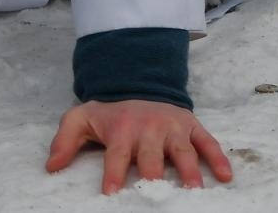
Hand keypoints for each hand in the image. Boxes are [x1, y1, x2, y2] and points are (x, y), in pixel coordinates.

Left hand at [44, 99, 232, 194]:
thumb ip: (64, 140)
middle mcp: (149, 128)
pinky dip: (218, 158)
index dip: (113, 174)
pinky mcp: (192, 126)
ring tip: (194, 191)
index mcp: (122, 129)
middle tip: (156, 195)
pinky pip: (208, 142)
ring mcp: (173, 127)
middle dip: (153, 176)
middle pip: (152, 157)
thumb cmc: (110, 113)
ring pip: (183, 151)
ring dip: (190, 171)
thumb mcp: (81, 119)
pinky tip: (226, 176)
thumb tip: (51, 166)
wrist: (138, 83)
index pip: (117, 155)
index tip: (112, 193)